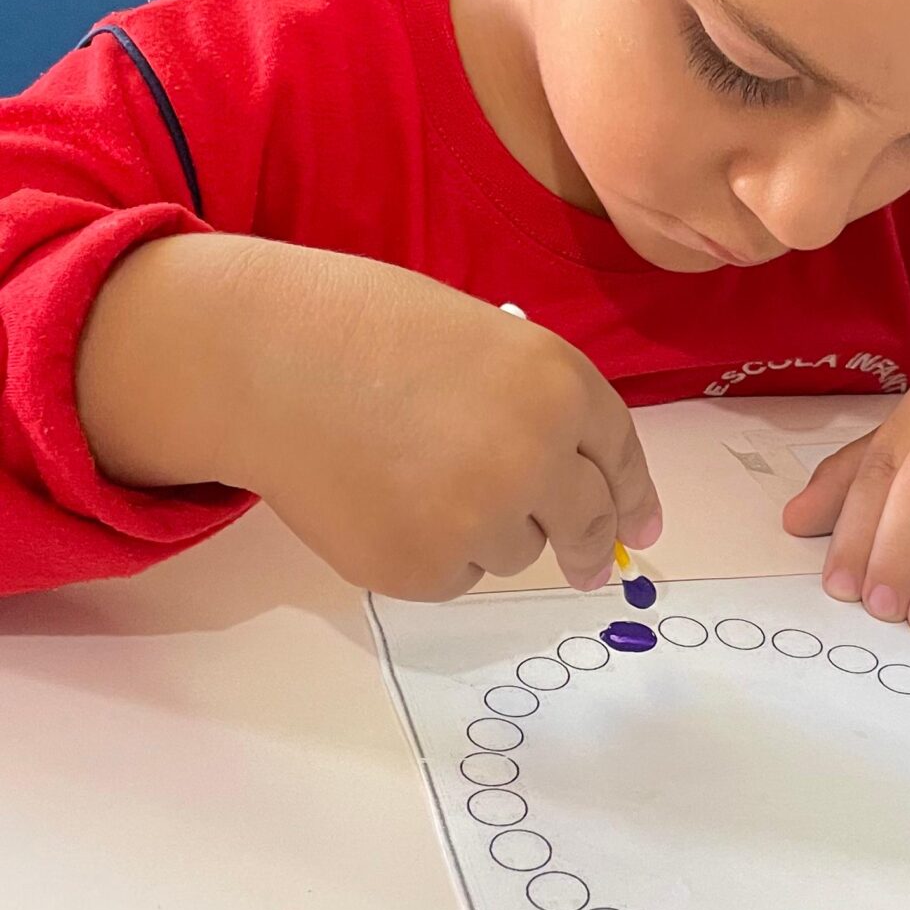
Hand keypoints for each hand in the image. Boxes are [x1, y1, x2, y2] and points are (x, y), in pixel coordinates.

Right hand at [78, 236, 660, 598]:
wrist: (267, 360)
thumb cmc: (370, 333)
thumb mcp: (486, 342)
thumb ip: (540, 408)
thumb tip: (585, 490)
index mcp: (558, 385)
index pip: (619, 455)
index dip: (635, 495)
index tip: (642, 528)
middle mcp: (537, 456)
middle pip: (586, 521)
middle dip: (588, 545)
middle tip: (588, 564)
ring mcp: (482, 519)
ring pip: (517, 550)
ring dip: (490, 529)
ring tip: (414, 471)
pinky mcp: (426, 568)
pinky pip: (456, 576)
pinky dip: (432, 553)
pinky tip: (383, 500)